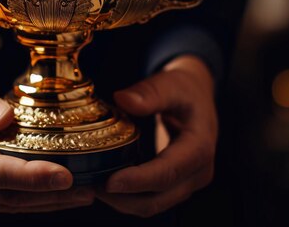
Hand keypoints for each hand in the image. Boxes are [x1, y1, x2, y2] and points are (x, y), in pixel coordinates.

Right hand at [0, 62, 94, 212]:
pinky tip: (57, 192)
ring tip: (87, 192)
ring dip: (48, 202)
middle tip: (94, 187)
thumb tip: (2, 117)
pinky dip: (32, 198)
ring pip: (10, 204)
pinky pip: (3, 200)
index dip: (33, 177)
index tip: (66, 176)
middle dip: (53, 196)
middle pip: (10, 195)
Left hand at [97, 55, 216, 216]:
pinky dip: (126, 198)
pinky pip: (150, 200)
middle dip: (123, 198)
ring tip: (91, 186)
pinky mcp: (174, 185)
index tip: (109, 182)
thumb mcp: (170, 83)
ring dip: (122, 202)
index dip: (138, 181)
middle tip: (89, 186)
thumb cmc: (184, 89)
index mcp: (199, 147)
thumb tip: (122, 99)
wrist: (196, 97)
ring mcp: (187, 182)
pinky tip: (103, 185)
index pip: (167, 173)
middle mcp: (197, 172)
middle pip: (158, 199)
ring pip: (152, 205)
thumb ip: (150, 92)